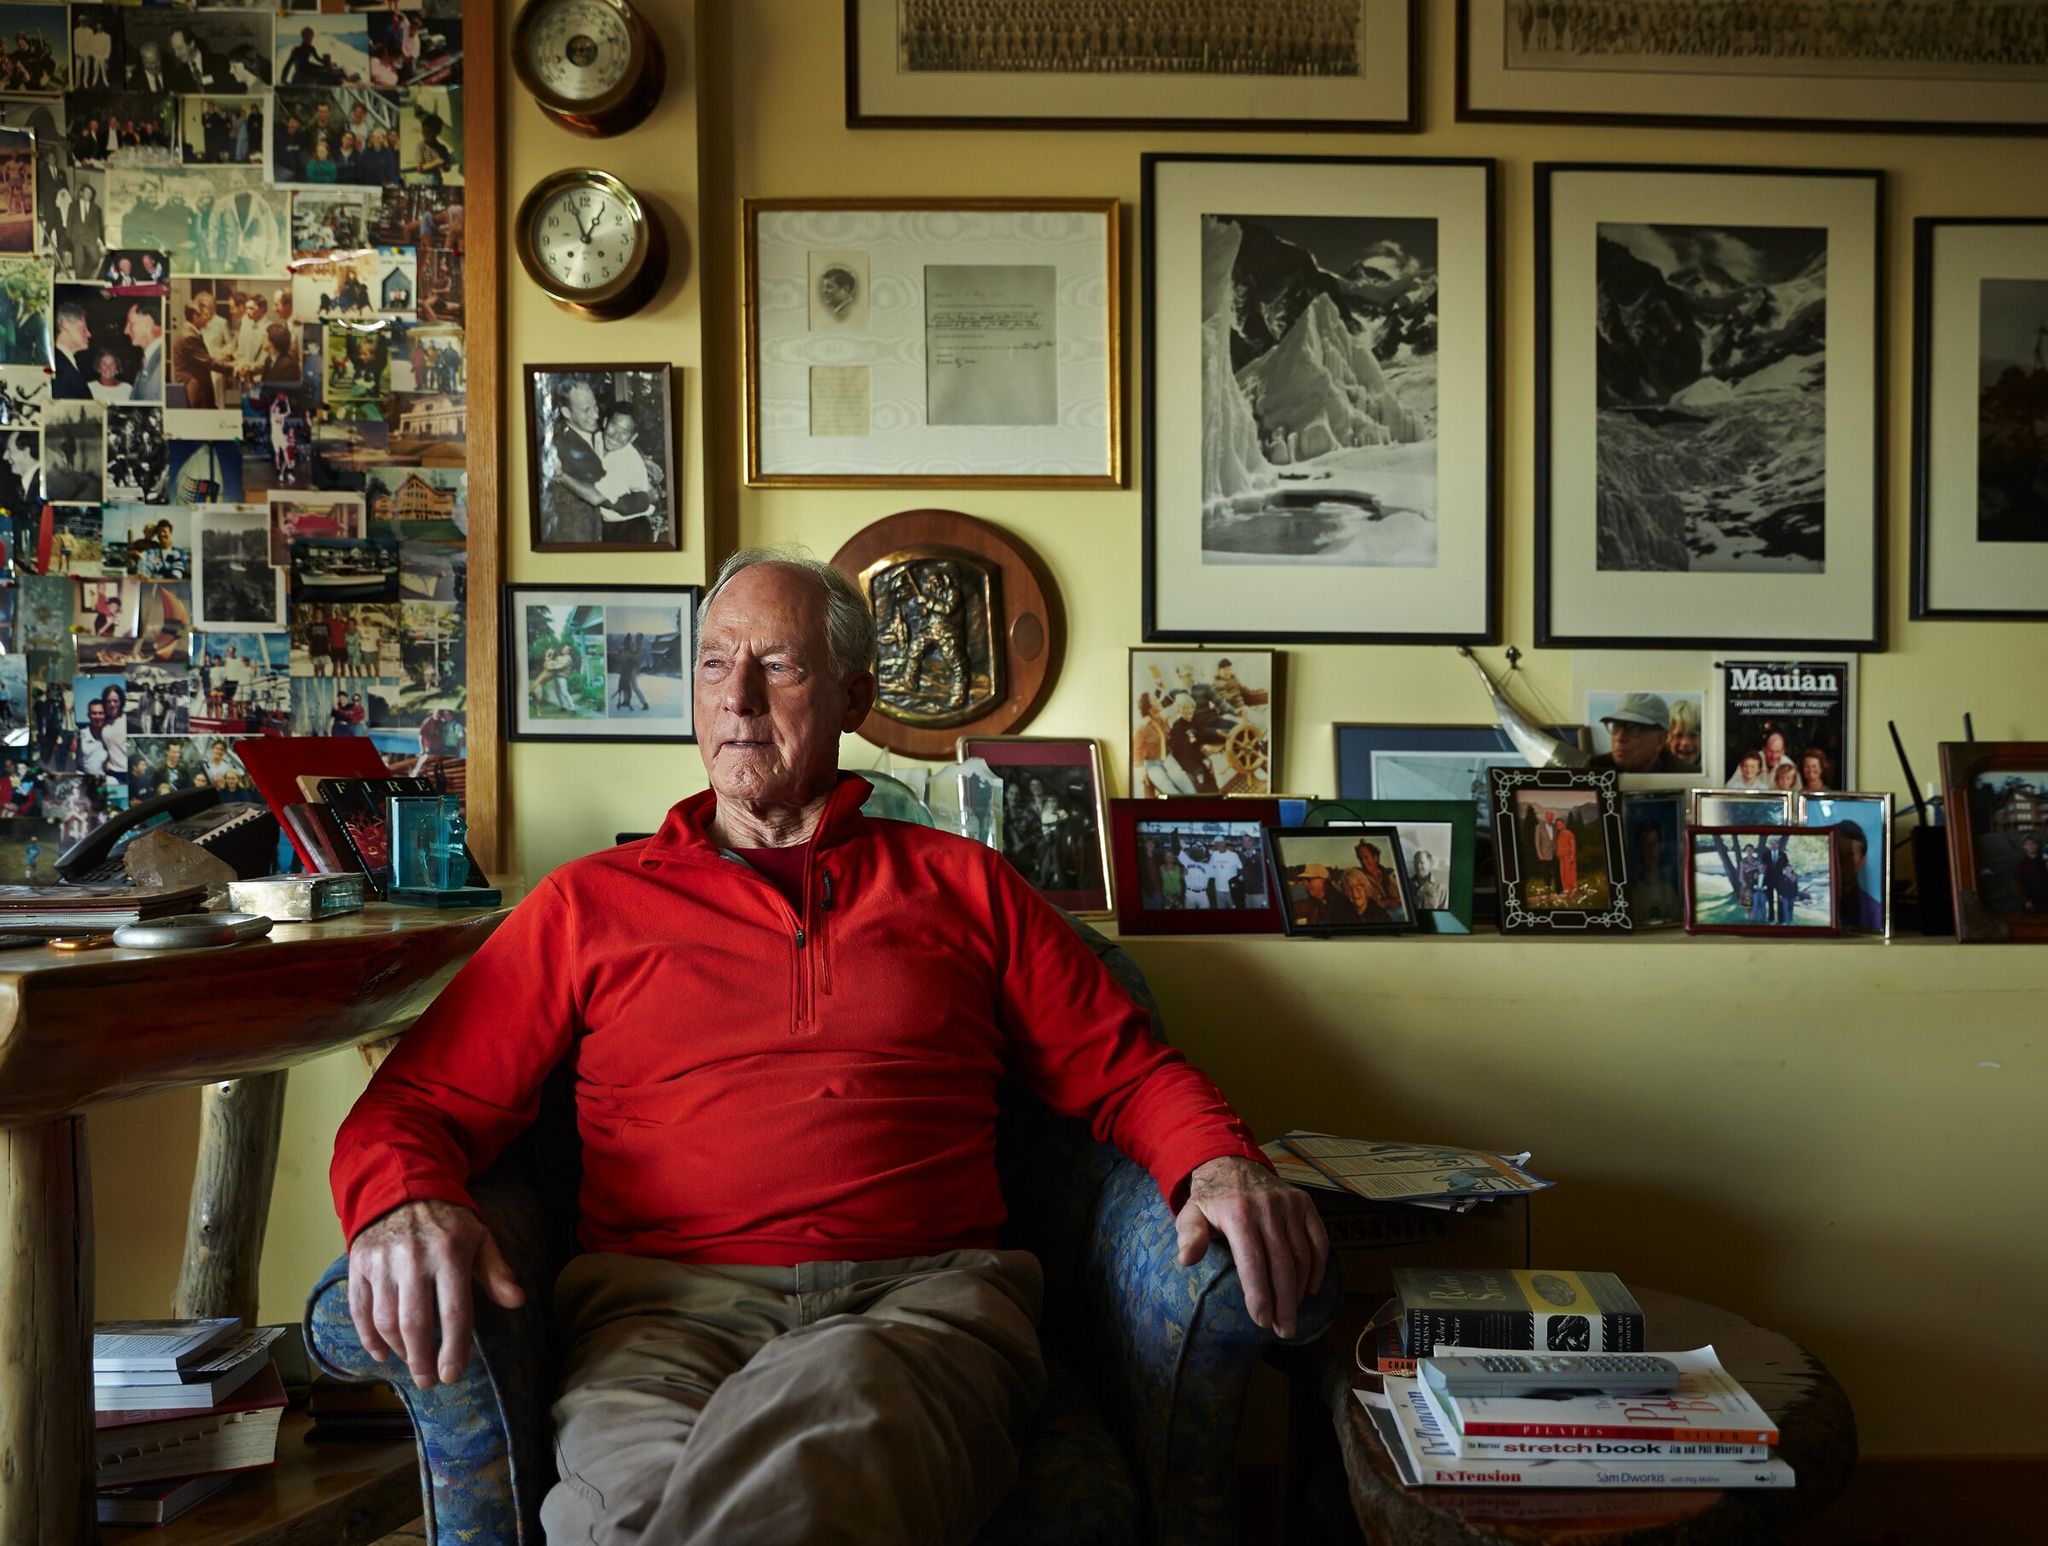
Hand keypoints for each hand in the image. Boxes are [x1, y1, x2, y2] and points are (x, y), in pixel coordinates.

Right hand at [346, 1198, 523, 1389]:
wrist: (402, 1188)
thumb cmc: (447, 1222)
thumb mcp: (479, 1238)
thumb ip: (496, 1271)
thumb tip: (518, 1301)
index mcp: (450, 1254)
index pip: (454, 1312)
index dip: (453, 1348)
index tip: (452, 1374)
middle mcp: (413, 1259)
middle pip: (415, 1323)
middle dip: (421, 1359)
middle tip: (429, 1381)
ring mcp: (382, 1262)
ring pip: (385, 1320)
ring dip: (398, 1351)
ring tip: (412, 1364)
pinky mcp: (359, 1264)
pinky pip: (359, 1309)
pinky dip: (368, 1338)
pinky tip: (382, 1354)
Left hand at [1174, 1155, 1327, 1338]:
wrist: (1233, 1162)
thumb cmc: (1211, 1198)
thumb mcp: (1191, 1213)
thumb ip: (1189, 1236)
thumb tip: (1186, 1260)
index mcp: (1237, 1212)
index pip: (1253, 1262)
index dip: (1259, 1294)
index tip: (1261, 1321)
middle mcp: (1267, 1207)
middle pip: (1282, 1264)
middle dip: (1284, 1303)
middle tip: (1284, 1330)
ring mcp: (1289, 1204)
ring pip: (1302, 1255)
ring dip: (1299, 1290)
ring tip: (1291, 1314)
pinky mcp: (1305, 1202)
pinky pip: (1319, 1239)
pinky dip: (1318, 1267)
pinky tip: (1310, 1289)